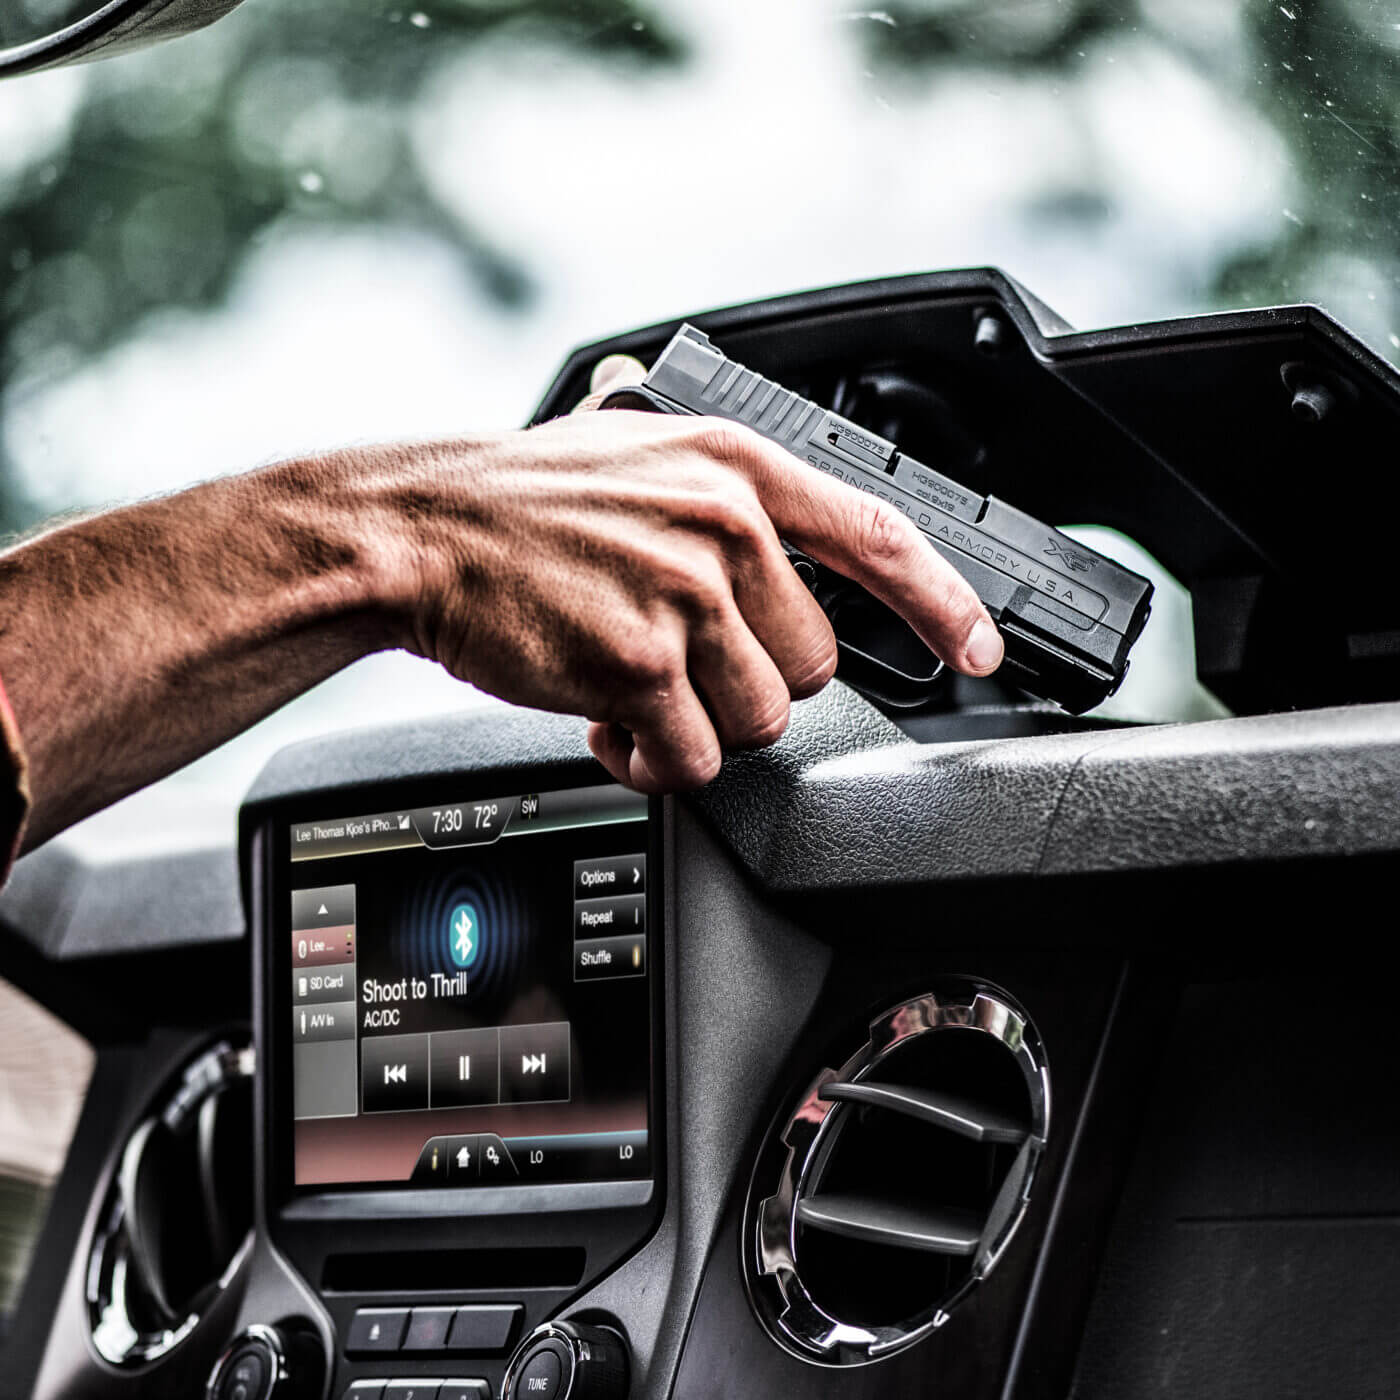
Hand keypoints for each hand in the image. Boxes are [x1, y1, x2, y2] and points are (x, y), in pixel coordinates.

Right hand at [393, 356, 1002, 791]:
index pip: (882, 536)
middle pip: (815, 666)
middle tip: (681, 664)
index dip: (944, 602)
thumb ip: (725, 493)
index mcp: (736, 467)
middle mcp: (725, 526)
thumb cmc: (522, 503)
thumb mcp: (641, 456)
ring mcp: (685, 595)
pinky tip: (608, 719)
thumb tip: (789, 535)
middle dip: (752, 683)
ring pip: (759, 721)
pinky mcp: (639, 664)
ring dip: (700, 724)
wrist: (420, 531)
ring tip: (635, 687)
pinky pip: (691, 758)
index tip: (979, 650)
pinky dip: (653, 758)